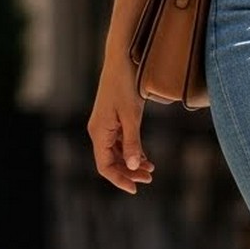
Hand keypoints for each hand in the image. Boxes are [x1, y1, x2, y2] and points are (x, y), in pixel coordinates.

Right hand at [87, 56, 154, 193]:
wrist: (122, 59)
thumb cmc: (126, 85)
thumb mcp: (132, 115)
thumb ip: (132, 142)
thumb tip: (133, 167)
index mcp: (99, 132)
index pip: (105, 166)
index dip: (119, 180)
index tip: (135, 189)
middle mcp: (98, 131)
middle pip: (110, 161)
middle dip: (129, 173)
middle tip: (150, 178)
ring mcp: (104, 125)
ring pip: (115, 153)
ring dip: (131, 162)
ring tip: (151, 169)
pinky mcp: (112, 119)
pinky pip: (119, 142)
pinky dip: (131, 150)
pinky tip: (145, 156)